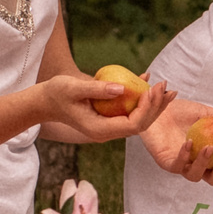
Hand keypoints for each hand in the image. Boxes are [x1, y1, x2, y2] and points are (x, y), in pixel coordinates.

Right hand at [34, 74, 177, 145]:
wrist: (44, 101)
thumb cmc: (56, 93)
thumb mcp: (73, 88)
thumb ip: (97, 89)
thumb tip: (122, 88)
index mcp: (100, 130)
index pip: (132, 125)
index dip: (147, 109)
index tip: (152, 90)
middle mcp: (107, 132)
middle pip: (140, 124)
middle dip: (156, 106)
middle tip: (168, 88)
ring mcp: (108, 126)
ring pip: (138, 118)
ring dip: (153, 103)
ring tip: (167, 88)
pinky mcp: (108, 118)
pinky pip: (129, 110)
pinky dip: (140, 98)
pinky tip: (148, 80)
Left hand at [137, 100, 212, 184]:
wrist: (157, 107)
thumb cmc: (180, 112)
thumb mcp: (206, 112)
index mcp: (209, 155)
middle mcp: (197, 163)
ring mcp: (182, 165)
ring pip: (195, 176)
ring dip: (205, 163)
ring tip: (209, 147)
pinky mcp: (167, 162)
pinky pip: (177, 166)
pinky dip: (185, 156)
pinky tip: (189, 143)